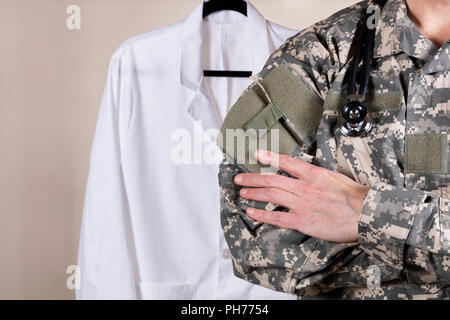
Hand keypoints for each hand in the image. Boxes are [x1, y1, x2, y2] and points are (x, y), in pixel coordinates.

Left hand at [234, 150, 369, 242]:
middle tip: (239, 178)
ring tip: (243, 192)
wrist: (367, 214)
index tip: (257, 154)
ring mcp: (302, 204)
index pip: (287, 162)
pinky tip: (252, 212)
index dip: (270, 157)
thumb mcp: (336, 178)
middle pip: (273, 180)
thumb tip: (308, 175)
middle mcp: (304, 187)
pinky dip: (262, 215)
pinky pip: (277, 218)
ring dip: (254, 193)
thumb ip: (319, 177)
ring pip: (272, 196)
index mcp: (314, 174)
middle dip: (253, 178)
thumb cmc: (357, 198)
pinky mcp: (303, 222)